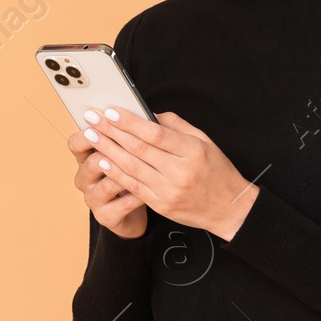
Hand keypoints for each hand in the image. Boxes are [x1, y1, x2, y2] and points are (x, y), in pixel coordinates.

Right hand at [68, 120, 148, 238]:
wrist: (132, 212)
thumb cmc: (131, 175)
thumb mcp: (128, 153)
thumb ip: (132, 135)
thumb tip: (148, 115)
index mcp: (87, 158)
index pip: (76, 143)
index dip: (87, 133)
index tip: (104, 121)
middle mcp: (85, 178)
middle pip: (91, 162)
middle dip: (111, 150)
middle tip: (129, 142)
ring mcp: (93, 198)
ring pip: (107, 184)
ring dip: (126, 175)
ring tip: (144, 169)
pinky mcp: (105, 216)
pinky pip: (120, 205)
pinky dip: (135, 197)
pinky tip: (148, 190)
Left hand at [78, 106, 258, 240]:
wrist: (229, 209)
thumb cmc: (217, 171)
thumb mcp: (205, 141)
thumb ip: (177, 126)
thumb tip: (149, 113)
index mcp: (192, 151)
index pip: (155, 133)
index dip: (130, 122)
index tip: (111, 112)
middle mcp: (180, 171)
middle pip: (138, 148)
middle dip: (111, 131)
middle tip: (92, 119)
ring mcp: (169, 190)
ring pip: (131, 167)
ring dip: (107, 150)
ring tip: (91, 137)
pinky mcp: (161, 205)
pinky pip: (133, 186)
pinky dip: (115, 173)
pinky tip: (101, 161)